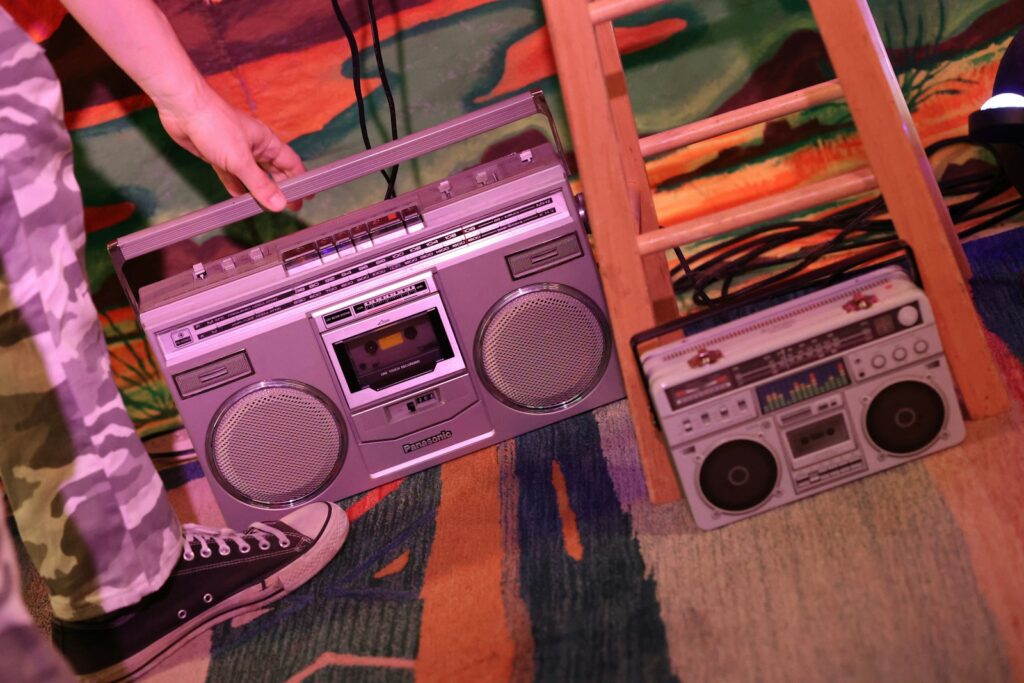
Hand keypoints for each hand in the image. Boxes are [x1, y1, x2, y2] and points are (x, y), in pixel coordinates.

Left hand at [156, 82, 303, 211]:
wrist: (183, 109)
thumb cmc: (215, 124)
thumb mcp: (241, 160)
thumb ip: (260, 184)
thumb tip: (279, 204)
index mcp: (266, 143)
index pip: (291, 164)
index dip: (300, 180)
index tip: (307, 196)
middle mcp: (254, 147)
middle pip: (274, 171)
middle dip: (283, 188)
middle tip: (290, 207)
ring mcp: (236, 152)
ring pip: (253, 176)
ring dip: (259, 191)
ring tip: (266, 208)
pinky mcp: (219, 157)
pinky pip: (232, 176)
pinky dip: (236, 187)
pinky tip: (239, 198)